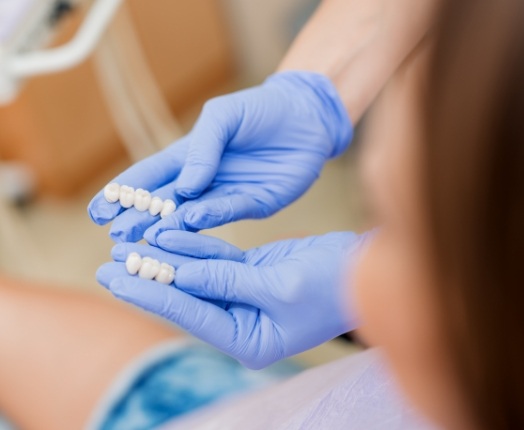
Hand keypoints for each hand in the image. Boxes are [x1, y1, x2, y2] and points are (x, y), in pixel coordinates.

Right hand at [88, 71, 351, 242]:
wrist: (307, 117)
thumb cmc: (260, 110)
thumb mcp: (223, 117)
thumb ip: (202, 147)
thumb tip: (184, 187)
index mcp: (190, 156)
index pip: (149, 177)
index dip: (123, 194)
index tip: (99, 211)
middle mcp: (204, 180)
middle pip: (165, 203)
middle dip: (140, 219)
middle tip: (118, 236)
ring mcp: (228, 194)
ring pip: (192, 215)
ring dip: (169, 227)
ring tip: (146, 238)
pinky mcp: (255, 204)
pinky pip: (229, 212)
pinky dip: (209, 218)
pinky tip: (190, 221)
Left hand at [96, 231, 368, 368]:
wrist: (365, 268)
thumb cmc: (334, 286)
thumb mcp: (281, 286)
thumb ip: (228, 280)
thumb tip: (180, 274)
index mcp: (249, 339)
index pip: (189, 312)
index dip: (149, 293)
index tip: (113, 278)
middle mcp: (242, 322)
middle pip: (185, 296)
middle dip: (147, 278)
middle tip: (108, 263)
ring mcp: (245, 296)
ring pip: (196, 275)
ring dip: (166, 258)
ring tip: (130, 243)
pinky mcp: (251, 274)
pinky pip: (215, 259)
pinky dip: (193, 246)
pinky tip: (168, 233)